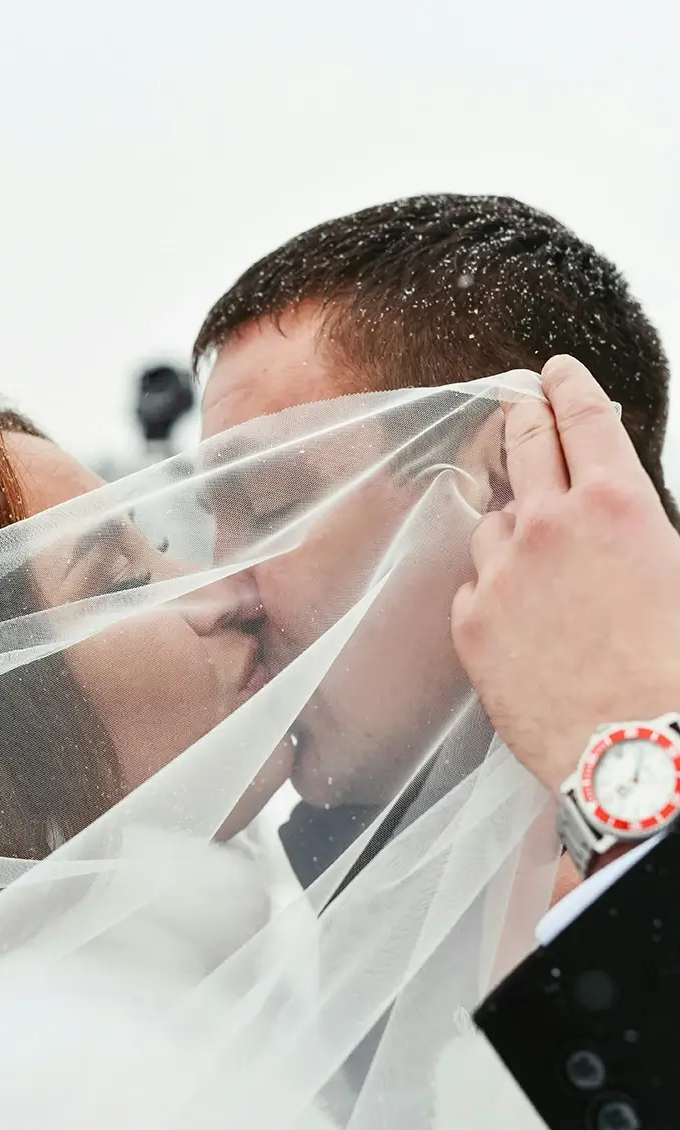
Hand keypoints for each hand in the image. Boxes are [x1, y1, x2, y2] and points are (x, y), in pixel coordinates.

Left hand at [451, 355, 679, 794]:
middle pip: (522, 448)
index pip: (582, 418)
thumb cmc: (677, 672)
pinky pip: (473, 588)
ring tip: (534, 555)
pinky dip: (491, 590)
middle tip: (521, 405)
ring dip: (511, 527)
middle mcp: (549, 526)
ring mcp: (502, 575)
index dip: (566, 386)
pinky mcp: (471, 625)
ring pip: (493, 525)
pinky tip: (514, 614)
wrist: (640, 757)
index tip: (554, 372)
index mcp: (616, 503)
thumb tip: (629, 523)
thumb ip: (645, 532)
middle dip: (523, 418)